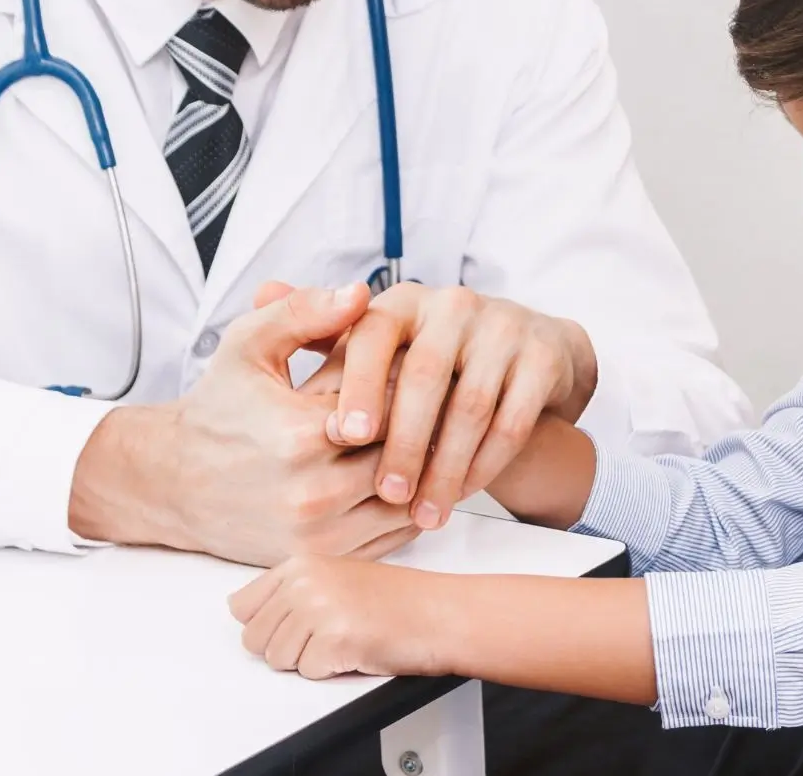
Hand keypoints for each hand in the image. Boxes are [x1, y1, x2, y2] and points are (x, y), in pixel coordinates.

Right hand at [69, 284, 420, 566]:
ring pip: (409, 497)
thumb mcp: (248, 345)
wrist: (174, 481)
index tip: (419, 366)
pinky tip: (409, 473)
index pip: (393, 404)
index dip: (412, 383)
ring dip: (425, 468)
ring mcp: (321, 532)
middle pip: (407, 452)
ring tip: (430, 434)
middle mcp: (312, 491)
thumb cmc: (218, 408)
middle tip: (439, 399)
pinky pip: (395, 534)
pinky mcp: (326, 556)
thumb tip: (361, 292)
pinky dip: (410, 504)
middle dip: (425, 424)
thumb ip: (304, 311)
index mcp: (299, 434)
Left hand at [229, 553, 452, 678]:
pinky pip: (308, 673)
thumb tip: (249, 614)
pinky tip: (355, 649)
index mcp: (302, 563)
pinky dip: (331, 671)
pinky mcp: (334, 639)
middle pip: (254, 638)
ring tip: (343, 640)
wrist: (442, 613)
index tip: (292, 625)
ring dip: (309, 660)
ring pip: (278, 659)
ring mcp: (318, 608)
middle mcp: (305, 582)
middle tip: (326, 635)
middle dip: (287, 647)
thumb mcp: (337, 577)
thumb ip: (294, 590)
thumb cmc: (401, 600)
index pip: (242, 606)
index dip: (266, 624)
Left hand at [268, 282, 596, 532]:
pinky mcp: (539, 359)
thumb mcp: (374, 339)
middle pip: (427, 376)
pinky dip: (486, 464)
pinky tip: (463, 495)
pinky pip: (512, 421)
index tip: (344, 436)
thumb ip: (318, 330)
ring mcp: (502, 330)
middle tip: (384, 493)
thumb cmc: (429, 355)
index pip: (375, 335)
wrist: (524, 349)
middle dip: (404, 441)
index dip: (361, 385)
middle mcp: (453, 306)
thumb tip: (262, 291)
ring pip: (472, 406)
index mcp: (403, 301)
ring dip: (446, 466)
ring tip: (423, 512)